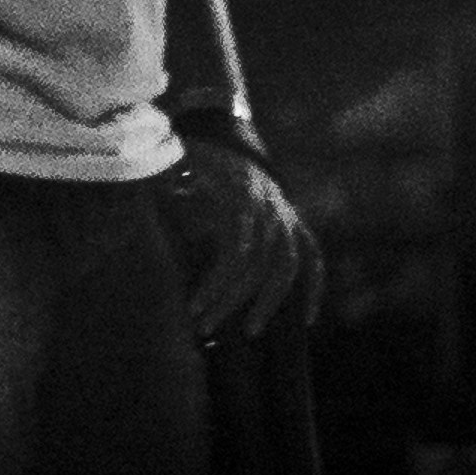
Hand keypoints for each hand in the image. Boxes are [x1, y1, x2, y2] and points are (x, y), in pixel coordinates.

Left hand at [167, 126, 318, 344]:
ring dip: (269, 301)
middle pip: (260, 264)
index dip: (217, 283)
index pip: (237, 250)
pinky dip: (314, 287)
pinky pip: (314, 257)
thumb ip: (169, 177)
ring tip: (250, 332)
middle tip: (204, 329)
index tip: (193, 309)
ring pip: (288, 265)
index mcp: (241, 197)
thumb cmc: (194, 163)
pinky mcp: (297, 225)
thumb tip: (161, 182)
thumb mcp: (176, 168)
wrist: (226, 142)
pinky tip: (309, 319)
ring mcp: (286, 217)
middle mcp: (270, 208)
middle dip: (231, 300)